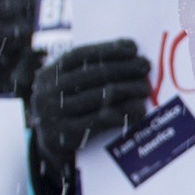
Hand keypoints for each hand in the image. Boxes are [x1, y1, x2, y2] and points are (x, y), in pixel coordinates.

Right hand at [31, 38, 155, 182]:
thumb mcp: (68, 87)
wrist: (52, 149)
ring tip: (145, 87)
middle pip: (94, 74)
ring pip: (101, 95)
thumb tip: (129, 45)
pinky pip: (102, 120)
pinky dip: (124, 113)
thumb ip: (88, 69)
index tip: (133, 48)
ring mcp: (55, 114)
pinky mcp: (66, 135)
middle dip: (124, 68)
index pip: (81, 55)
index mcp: (48, 75)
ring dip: (128, 89)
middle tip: (146, 65)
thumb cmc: (68, 111)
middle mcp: (48, 93)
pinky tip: (139, 110)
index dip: (109, 49)